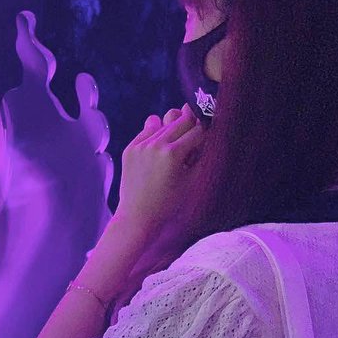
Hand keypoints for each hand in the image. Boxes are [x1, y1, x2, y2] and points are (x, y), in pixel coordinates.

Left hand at [116, 105, 204, 236]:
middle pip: (182, 121)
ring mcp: (140, 145)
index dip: (206, 136)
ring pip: (165, 122)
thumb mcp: (192, 180)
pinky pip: (149, 129)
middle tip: (194, 139)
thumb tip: (207, 132)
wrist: (139, 216)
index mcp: (173, 153)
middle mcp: (155, 145)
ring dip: (174, 130)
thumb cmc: (170, 203)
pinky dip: (157, 134)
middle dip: (192, 128)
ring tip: (176, 148)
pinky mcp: (130, 148)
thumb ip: (201, 154)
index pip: (198, 130)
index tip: (207, 141)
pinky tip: (160, 150)